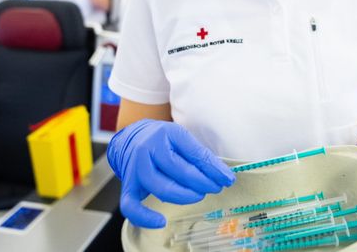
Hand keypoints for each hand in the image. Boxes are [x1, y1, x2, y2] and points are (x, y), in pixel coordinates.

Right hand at [107, 119, 235, 227]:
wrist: (130, 139)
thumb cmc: (162, 141)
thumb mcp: (181, 138)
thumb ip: (199, 154)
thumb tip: (222, 174)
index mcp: (167, 133)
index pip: (195, 153)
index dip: (214, 169)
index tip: (227, 179)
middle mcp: (149, 149)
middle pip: (179, 171)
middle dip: (203, 183)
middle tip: (216, 188)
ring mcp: (136, 167)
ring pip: (161, 188)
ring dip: (185, 196)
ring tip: (199, 195)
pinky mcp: (128, 184)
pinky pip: (132, 205)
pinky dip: (146, 217)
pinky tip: (162, 221)